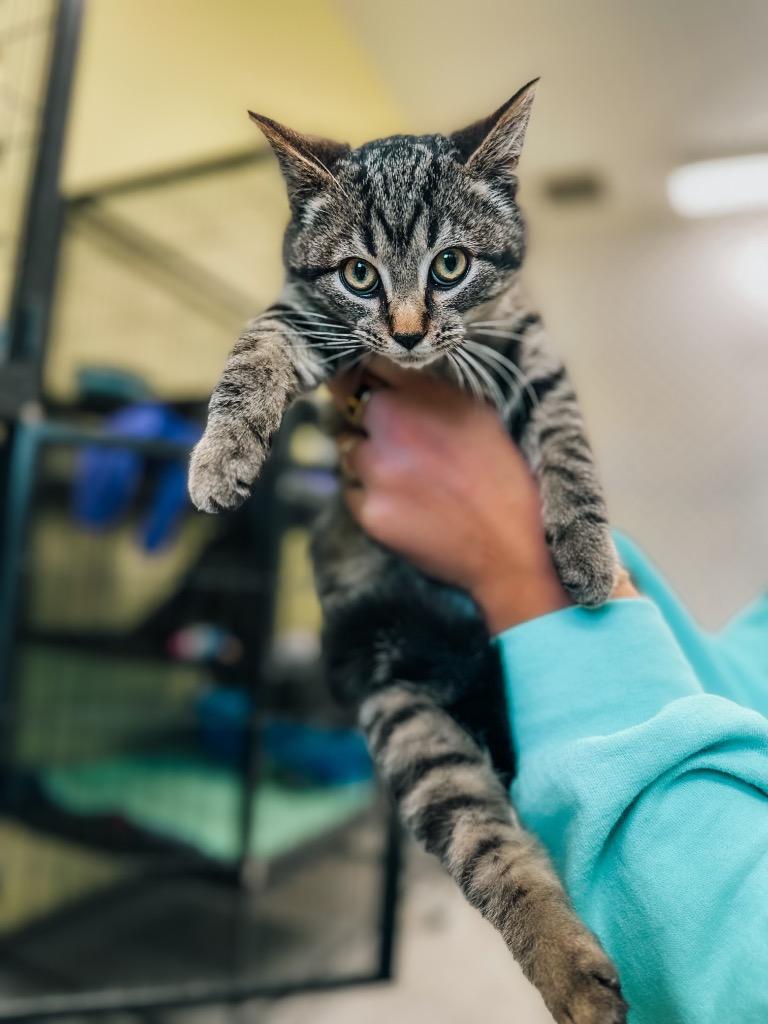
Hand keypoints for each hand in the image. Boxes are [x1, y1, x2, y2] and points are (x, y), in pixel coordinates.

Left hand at [330, 360, 571, 630]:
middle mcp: (389, 425)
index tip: (367, 386)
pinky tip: (403, 503)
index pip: (363, 367)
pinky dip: (368, 494)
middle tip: (398, 442)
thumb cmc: (500, 474)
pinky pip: (350, 491)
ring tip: (406, 477)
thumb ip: (427, 387)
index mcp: (417, 393)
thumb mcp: (475, 411)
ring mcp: (374, 470)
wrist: (509, 545)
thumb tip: (388, 370)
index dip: (365, 378)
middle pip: (347, 408)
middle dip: (365, 420)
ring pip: (347, 450)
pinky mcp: (368, 510)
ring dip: (365, 458)